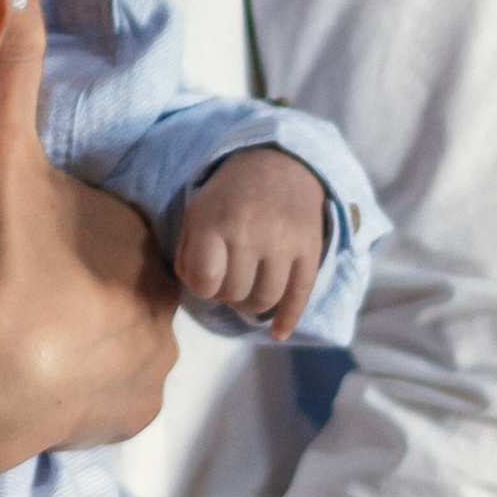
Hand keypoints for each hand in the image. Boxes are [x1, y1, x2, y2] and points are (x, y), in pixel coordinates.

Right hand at [0, 0, 182, 459]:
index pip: (122, 230)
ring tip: (27, 335)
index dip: (79, 233)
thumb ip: (13, 69)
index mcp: (145, 239)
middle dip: (85, 287)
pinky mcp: (130, 418)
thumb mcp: (0, 149)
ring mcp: (151, 368)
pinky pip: (111, 398)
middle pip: (126, 286)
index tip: (36, 244)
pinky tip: (41, 379)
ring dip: (85, 339)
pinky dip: (81, 391)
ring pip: (123, 342)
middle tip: (26, 289)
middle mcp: (166, 304)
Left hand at [175, 146, 329, 339]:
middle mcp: (250, 231)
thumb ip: (187, 252)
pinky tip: (278, 333)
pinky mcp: (310, 248)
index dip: (203, 288)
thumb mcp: (198, 212)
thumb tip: (195, 288)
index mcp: (214, 221)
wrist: (280, 162)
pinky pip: (300, 296)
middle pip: (235, 294)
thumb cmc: (230, 195)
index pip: (204, 282)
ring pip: (265, 300)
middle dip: (228, 295)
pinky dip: (287, 320)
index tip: (207, 277)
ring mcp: (283, 241)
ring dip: (252, 305)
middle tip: (230, 280)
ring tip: (248, 291)